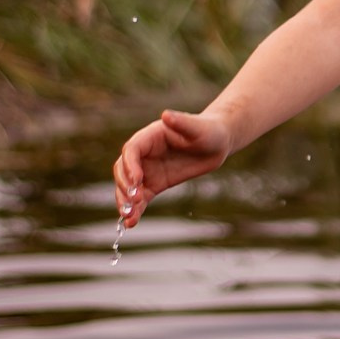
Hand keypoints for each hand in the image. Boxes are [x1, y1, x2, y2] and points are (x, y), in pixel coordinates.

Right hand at [111, 108, 232, 225]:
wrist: (216, 143)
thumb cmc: (207, 131)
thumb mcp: (197, 127)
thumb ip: (181, 122)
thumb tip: (166, 115)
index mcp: (149, 137)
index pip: (131, 150)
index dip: (130, 165)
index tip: (137, 180)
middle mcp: (143, 154)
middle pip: (123, 170)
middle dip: (124, 186)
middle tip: (134, 200)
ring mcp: (147, 170)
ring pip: (127, 187)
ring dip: (124, 201)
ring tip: (128, 217)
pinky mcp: (155, 184)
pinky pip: (140, 199)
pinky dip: (135, 211)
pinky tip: (132, 223)